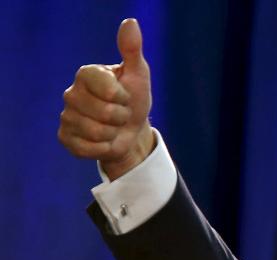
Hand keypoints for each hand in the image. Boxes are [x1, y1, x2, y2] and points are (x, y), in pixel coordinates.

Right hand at [58, 18, 153, 179]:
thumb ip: (132, 50)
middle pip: (104, 113)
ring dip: (113, 134)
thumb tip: (130, 22)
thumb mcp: (138, 75)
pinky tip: (104, 141)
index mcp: (86, 74)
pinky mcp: (66, 138)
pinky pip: (88, 148)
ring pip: (96, 132)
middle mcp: (72, 93)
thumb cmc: (134, 99)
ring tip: (113, 128)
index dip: (123, 97)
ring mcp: (67, 116)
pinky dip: (104, 148)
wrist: (131, 131)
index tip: (125, 97)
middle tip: (121, 115)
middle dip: (121, 118)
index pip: (107, 88)